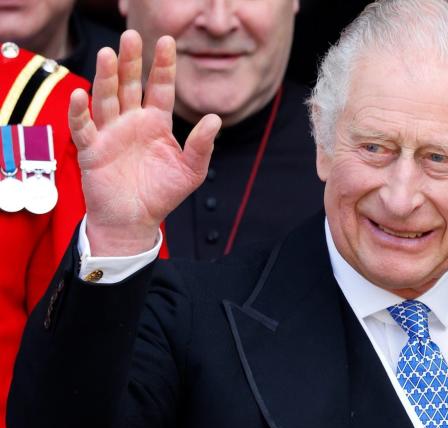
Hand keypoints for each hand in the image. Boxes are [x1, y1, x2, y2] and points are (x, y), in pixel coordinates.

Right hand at [69, 30, 219, 254]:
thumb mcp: (191, 171)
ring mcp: (110, 133)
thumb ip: (202, 146)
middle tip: (132, 35)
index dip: (163, 66)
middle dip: (131, 61)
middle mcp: (131, 122)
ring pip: (106, 99)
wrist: (135, 221)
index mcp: (156, 122)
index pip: (160, 88)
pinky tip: (81, 95)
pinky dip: (80, 112)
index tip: (168, 41)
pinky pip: (83, 127)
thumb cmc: (162, 194)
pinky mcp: (92, 149)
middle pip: (130, 85)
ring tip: (107, 54)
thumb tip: (215, 120)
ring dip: (105, 77)